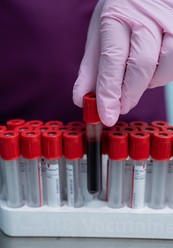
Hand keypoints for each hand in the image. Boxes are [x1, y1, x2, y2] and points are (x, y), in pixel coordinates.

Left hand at [73, 0, 172, 125]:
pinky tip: (151, 69)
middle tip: (120, 107)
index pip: (112, 61)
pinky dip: (162, 75)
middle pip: (140, 66)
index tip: (106, 116)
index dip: (109, 93)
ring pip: (164, 67)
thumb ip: (91, 67)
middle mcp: (145, 16)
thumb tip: (81, 98)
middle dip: (128, 95)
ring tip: (135, 79)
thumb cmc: (120, 13)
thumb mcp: (99, 34)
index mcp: (117, 16)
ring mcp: (169, 21)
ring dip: (148, 83)